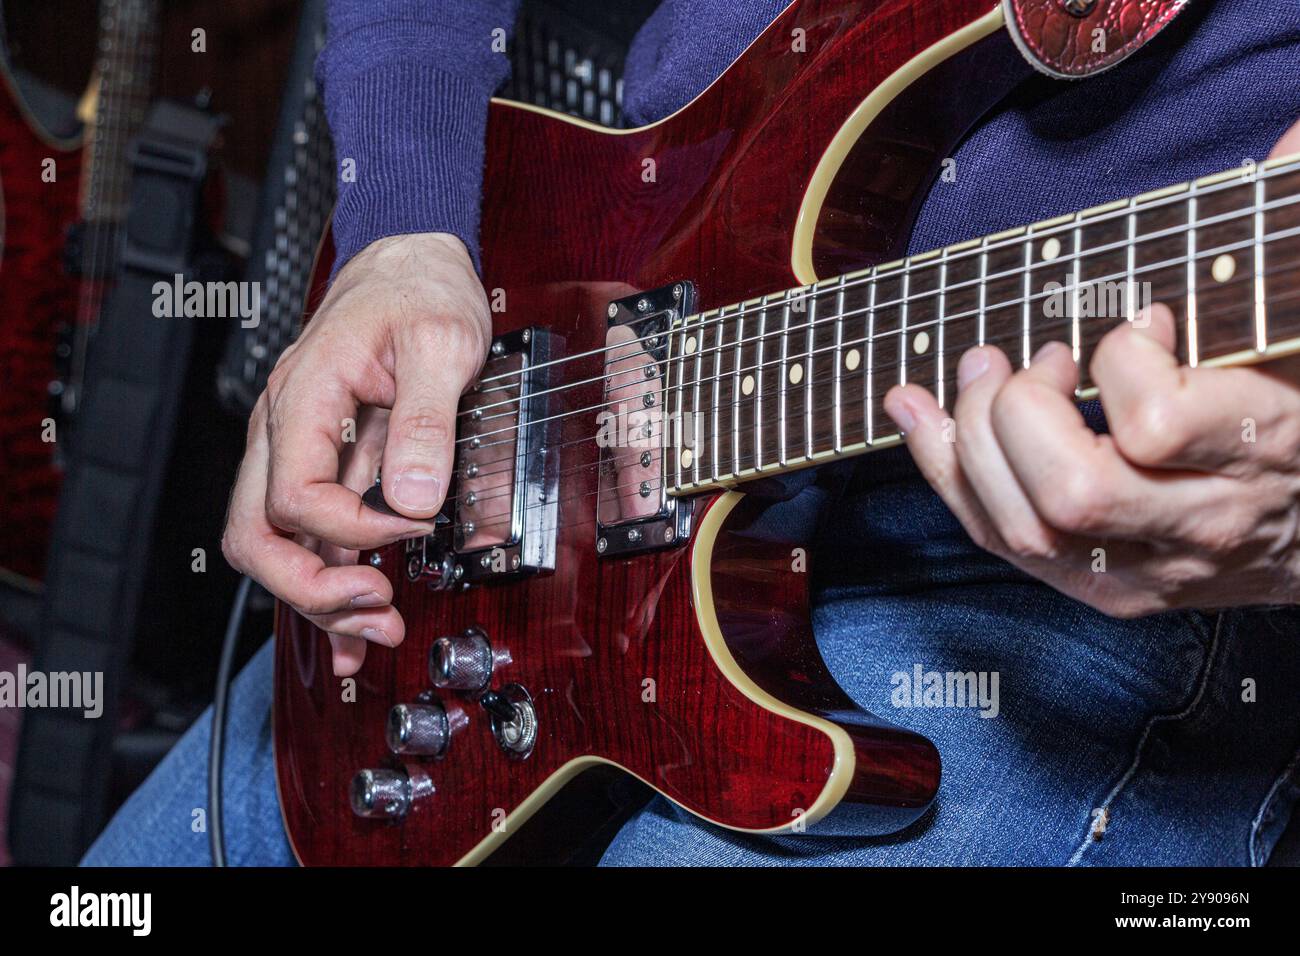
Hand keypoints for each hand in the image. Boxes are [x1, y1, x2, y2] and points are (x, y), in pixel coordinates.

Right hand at [221, 233, 490, 674]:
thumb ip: (428, 421)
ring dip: (321, 596)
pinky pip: (310, 531)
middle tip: (375, 610)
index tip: (413, 529)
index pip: (297, 496)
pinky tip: (355, 620)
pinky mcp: (321, 460)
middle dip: (312, 588)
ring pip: (278, 543)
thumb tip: (415, 498)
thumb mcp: (442, 344)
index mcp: (305, 396)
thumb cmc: (419, 291)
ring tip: (378, 628)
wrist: (410, 266)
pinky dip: (330, 579)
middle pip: (258, 534)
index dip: (355, 531)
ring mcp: (297, 447)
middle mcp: (285, 427)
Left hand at [884, 122, 1299, 617]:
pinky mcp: (1101, 589)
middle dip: (1021, 410)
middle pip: (1072, 492)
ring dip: (971, 439)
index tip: (1138, 323)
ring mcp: (1147, 570)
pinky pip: (1001, 542)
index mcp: (1266, 448)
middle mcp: (1202, 525)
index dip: (1120, 361)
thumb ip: (1285, 237)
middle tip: (1035, 356)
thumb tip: (1287, 138)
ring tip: (979, 370)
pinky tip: (917, 414)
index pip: (1156, 423)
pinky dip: (944, 472)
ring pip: (1025, 529)